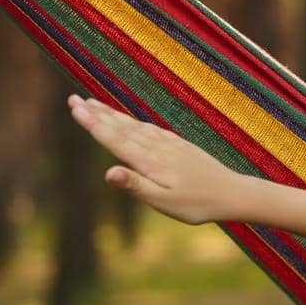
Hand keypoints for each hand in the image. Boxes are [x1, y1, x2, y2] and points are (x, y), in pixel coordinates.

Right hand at [66, 94, 242, 224]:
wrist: (233, 194)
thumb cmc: (197, 204)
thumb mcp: (163, 202)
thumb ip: (135, 186)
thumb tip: (108, 172)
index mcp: (150, 162)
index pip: (116, 140)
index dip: (94, 125)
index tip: (75, 109)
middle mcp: (158, 148)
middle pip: (122, 128)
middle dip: (97, 114)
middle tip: (73, 100)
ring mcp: (170, 145)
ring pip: (135, 126)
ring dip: (113, 115)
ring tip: (93, 104)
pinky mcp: (180, 146)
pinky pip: (151, 129)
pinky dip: (135, 122)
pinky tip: (129, 120)